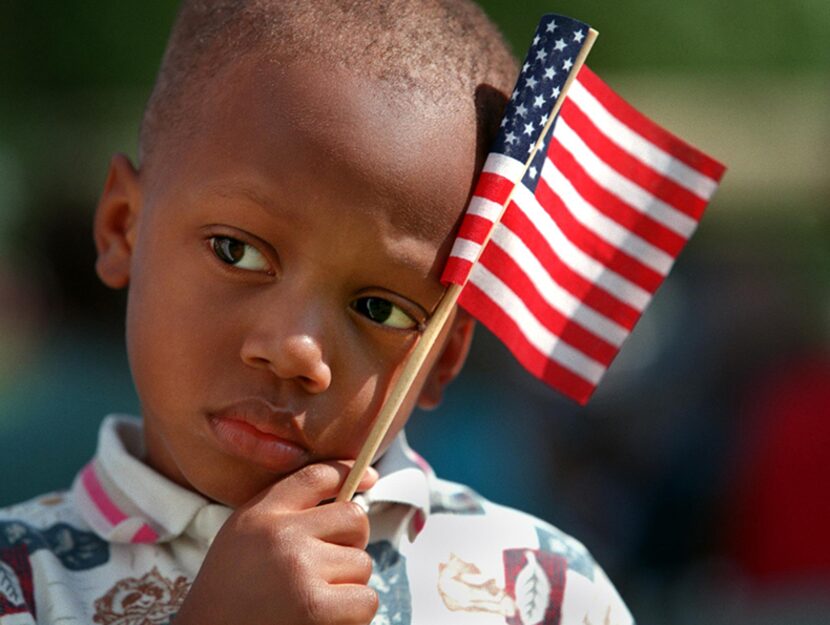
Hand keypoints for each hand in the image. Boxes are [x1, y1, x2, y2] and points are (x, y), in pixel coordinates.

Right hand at [174, 461, 379, 624]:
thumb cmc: (229, 596)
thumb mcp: (243, 538)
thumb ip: (285, 512)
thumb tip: (351, 491)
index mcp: (261, 514)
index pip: (317, 476)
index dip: (350, 472)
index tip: (369, 478)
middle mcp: (281, 535)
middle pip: (354, 518)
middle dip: (352, 543)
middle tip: (331, 567)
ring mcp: (300, 569)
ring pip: (363, 563)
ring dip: (348, 586)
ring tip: (315, 601)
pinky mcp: (316, 607)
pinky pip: (365, 600)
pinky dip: (352, 616)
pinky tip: (324, 620)